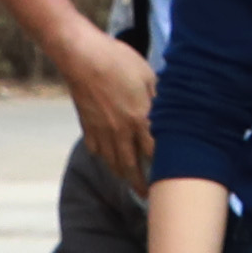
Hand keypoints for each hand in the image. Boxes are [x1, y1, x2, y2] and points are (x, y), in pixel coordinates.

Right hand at [60, 24, 158, 188]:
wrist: (81, 56)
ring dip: (121, 173)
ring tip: (127, 180)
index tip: (169, 176)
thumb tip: (166, 110)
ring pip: (111, 160)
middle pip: (131, 165)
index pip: (154, 151)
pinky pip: (95, 147)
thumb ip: (158, 97)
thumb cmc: (117, 61)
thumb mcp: (147, 75)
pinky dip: (101, 156)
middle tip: (145, 196)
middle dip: (139, 183)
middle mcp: (120, 130)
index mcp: (139, 118)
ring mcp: (101, 129)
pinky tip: (106, 157)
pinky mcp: (86, 124)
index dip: (162, 165)